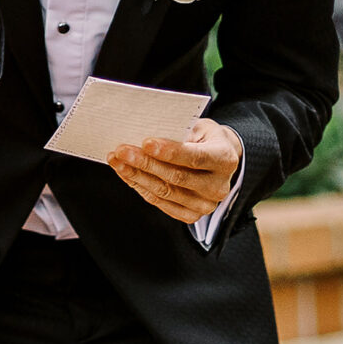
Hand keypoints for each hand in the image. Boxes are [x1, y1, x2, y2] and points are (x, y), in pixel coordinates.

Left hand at [110, 119, 244, 223]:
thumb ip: (180, 132)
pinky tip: (126, 174)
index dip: (169, 151)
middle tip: (122, 151)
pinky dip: (140, 187)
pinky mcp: (191, 215)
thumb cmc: (207, 139)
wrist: (220, 162)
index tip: (145, 142)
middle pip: (176, 177)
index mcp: (225, 160)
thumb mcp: (201, 127)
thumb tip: (146, 134)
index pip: (195, 157)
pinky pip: (160, 202)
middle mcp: (218, 187)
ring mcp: (205, 205)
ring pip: (164, 192)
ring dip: (136, 176)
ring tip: (117, 161)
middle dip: (145, 163)